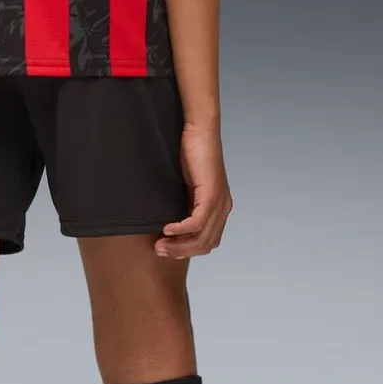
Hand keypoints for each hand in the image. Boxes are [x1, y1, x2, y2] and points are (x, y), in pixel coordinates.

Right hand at [156, 122, 232, 259]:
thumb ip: (185, 206)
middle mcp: (223, 208)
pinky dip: (181, 230)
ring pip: (202, 237)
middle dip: (181, 251)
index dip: (187, 251)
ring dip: (179, 245)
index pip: (207, 242)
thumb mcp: (187, 187)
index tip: (167, 250)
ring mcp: (219, 202)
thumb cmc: (192, 154)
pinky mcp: (211, 194)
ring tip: (160, 244)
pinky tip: (166, 229)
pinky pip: (196, 223)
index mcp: (219, 208)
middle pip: (205, 244)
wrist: (200, 131)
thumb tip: (169, 227)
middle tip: (159, 250)